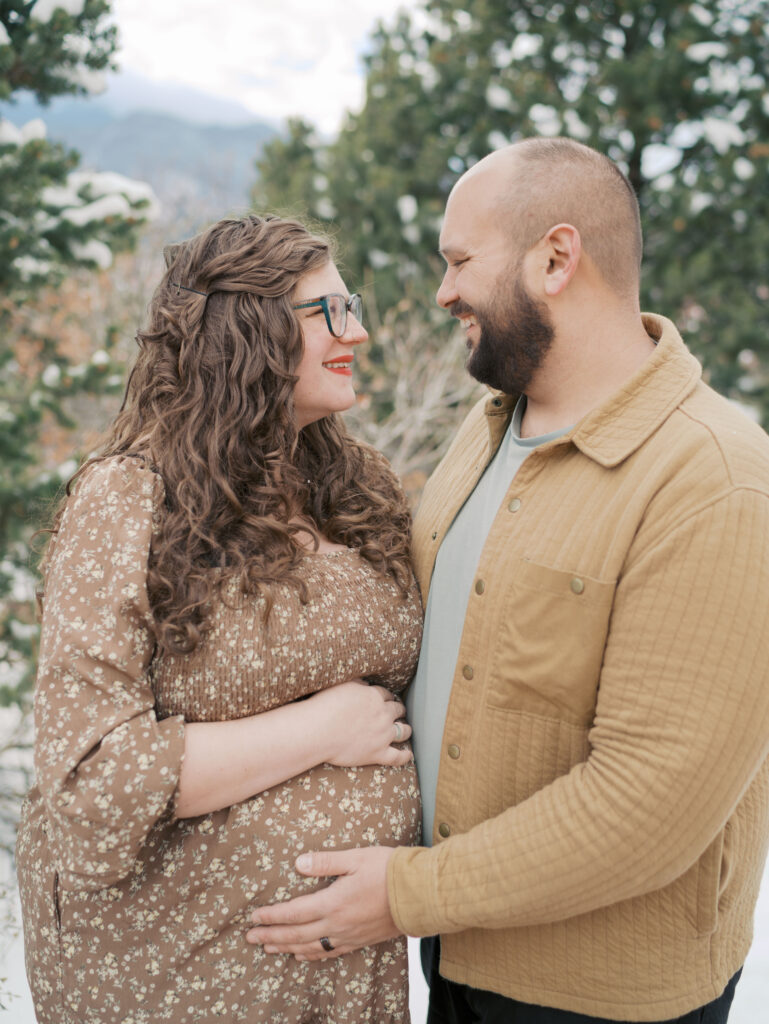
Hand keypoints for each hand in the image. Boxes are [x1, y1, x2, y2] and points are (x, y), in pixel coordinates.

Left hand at [246, 846, 401, 958]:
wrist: (419, 895)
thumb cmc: (389, 871)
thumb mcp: (356, 858)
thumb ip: (325, 862)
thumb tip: (298, 863)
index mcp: (332, 903)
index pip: (293, 913)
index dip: (271, 916)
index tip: (253, 917)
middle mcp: (337, 924)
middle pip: (296, 934)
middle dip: (271, 936)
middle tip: (250, 937)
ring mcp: (348, 936)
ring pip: (310, 947)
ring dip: (287, 948)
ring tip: (269, 949)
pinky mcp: (360, 941)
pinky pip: (330, 953)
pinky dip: (312, 955)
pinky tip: (304, 955)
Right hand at [309, 680, 412, 767]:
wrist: (319, 730)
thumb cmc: (326, 706)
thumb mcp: (342, 685)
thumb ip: (357, 684)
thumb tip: (364, 683)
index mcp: (374, 697)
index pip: (386, 695)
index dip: (386, 698)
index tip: (385, 700)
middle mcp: (383, 714)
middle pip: (397, 710)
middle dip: (398, 710)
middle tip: (397, 712)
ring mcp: (383, 735)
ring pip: (403, 731)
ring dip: (405, 729)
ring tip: (406, 730)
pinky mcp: (378, 753)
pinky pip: (397, 757)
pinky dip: (405, 756)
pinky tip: (408, 755)